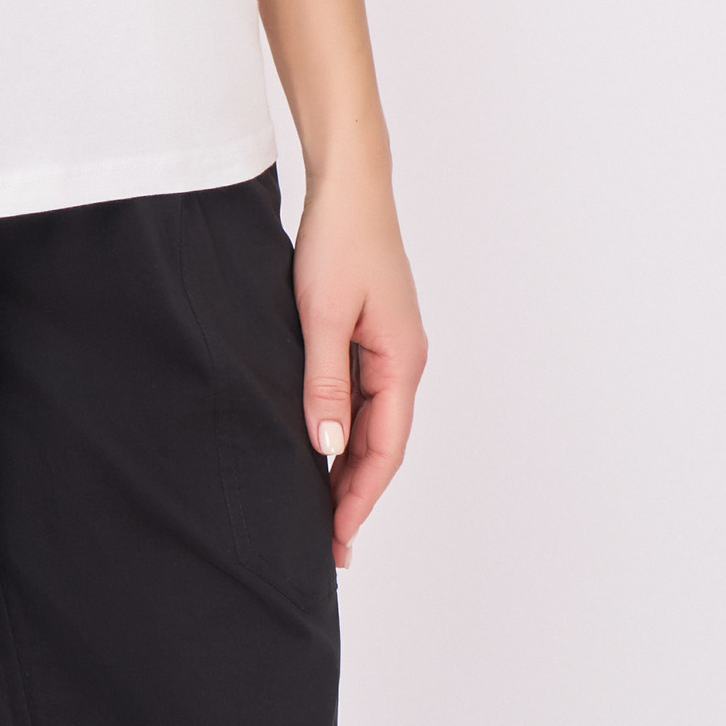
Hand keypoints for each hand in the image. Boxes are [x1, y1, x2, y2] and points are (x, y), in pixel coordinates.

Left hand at [293, 167, 426, 566]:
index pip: (386, 449)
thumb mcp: (322, 314)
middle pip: (384, 442)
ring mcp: (390, 345)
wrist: (348, 182)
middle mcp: (404, 359)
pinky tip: (322, 442)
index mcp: (402, 360)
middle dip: (357, 493)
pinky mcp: (372, 330)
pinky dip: (345, 426)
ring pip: (373, 421)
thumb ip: (325, 383)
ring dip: (350, 463)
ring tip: (320, 507)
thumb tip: (328, 449)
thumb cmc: (339, 239)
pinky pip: (363, 394)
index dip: (361, 499)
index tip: (337, 539)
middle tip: (327, 543)